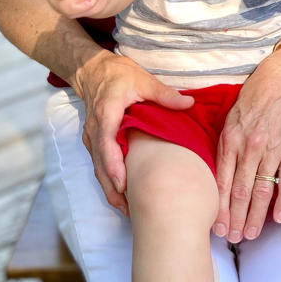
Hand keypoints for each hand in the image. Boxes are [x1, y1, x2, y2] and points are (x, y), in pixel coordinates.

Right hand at [74, 49, 193, 212]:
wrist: (93, 72)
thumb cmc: (118, 76)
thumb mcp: (143, 80)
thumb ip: (164, 94)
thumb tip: (189, 103)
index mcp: (107, 115)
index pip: (106, 143)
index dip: (113, 165)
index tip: (123, 184)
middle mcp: (95, 130)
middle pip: (100, 165)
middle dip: (113, 188)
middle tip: (129, 210)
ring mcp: (91, 138)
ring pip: (98, 169)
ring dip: (110, 189)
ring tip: (127, 210)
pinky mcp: (93, 142)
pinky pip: (99, 165)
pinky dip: (108, 181)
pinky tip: (122, 194)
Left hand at [214, 45, 280, 241]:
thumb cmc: (254, 98)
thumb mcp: (229, 118)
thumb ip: (225, 146)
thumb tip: (215, 173)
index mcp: (230, 140)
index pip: (222, 182)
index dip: (219, 208)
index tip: (217, 228)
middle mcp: (250, 147)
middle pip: (241, 191)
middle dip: (236, 218)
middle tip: (232, 238)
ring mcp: (272, 149)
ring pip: (262, 189)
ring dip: (256, 216)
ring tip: (252, 234)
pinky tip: (278, 218)